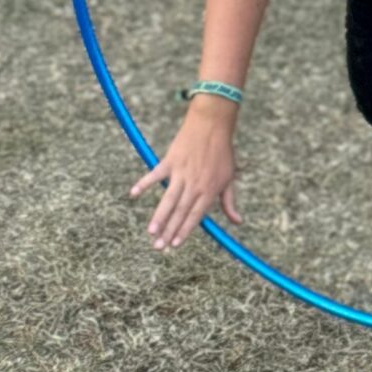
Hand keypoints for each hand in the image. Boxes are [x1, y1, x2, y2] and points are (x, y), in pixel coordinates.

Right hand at [129, 103, 242, 249]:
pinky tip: (133, 194)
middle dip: (169, 231)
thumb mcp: (229, 178)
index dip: (185, 231)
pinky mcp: (170, 161)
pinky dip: (144, 183)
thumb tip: (237, 222)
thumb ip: (229, 202)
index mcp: (209, 190)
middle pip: (180, 212)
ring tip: (151, 232)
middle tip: (158, 247)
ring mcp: (181, 172)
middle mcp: (195, 184)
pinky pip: (155, 174)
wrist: (212, 124)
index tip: (175, 245)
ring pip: (168, 199)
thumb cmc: (222, 152)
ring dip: (159, 216)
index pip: (195, 216)